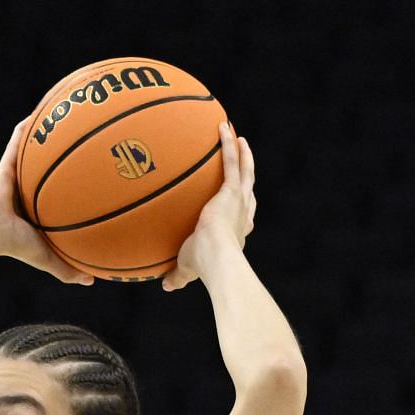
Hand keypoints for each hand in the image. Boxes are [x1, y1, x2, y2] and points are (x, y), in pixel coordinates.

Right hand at [0, 119, 94, 285]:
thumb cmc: (13, 246)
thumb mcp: (46, 257)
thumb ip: (66, 268)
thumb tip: (92, 282)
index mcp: (39, 208)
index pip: (62, 193)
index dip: (78, 182)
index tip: (101, 172)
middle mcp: (30, 189)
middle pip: (53, 167)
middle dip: (69, 152)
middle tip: (94, 137)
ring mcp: (17, 176)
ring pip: (37, 151)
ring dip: (49, 133)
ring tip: (70, 113)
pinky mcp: (7, 166)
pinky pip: (18, 142)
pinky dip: (27, 128)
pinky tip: (43, 108)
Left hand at [164, 121, 255, 289]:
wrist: (216, 258)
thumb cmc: (203, 268)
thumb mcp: (188, 270)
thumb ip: (178, 276)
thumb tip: (167, 285)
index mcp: (237, 230)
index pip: (244, 216)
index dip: (244, 208)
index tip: (240, 201)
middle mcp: (243, 212)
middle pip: (248, 188)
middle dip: (246, 172)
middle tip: (243, 158)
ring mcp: (240, 199)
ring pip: (244, 169)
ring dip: (241, 152)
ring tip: (237, 137)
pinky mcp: (232, 190)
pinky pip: (231, 162)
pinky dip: (227, 145)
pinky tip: (222, 128)